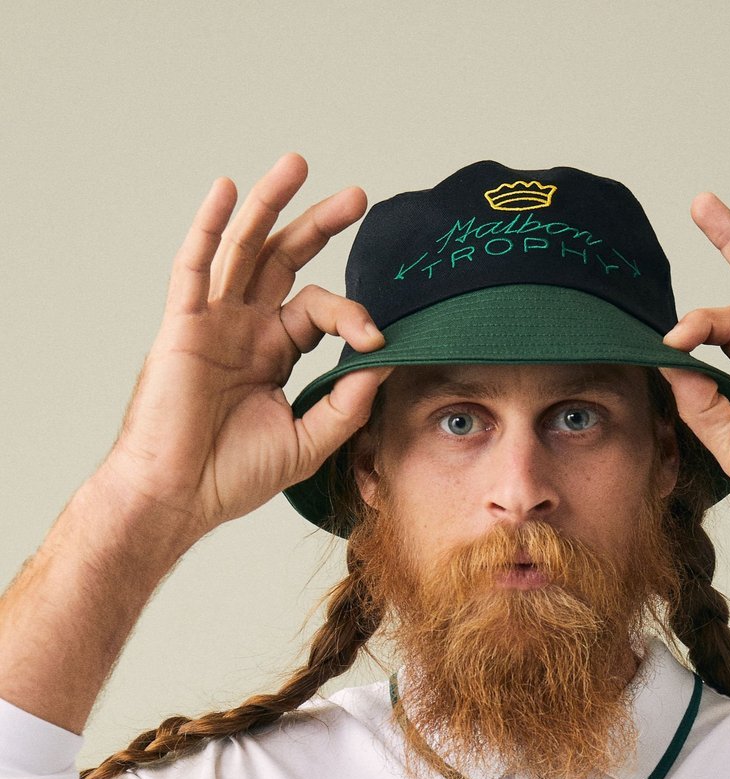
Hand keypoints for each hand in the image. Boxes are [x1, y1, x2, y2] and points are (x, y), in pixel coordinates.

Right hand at [97, 152, 391, 541]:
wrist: (178, 497)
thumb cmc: (232, 477)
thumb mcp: (308, 442)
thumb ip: (346, 404)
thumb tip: (384, 362)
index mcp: (273, 354)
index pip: (320, 313)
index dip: (352, 316)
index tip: (377, 338)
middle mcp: (244, 331)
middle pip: (284, 262)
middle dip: (319, 226)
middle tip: (358, 196)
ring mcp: (212, 325)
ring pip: (242, 251)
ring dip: (269, 206)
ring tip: (297, 164)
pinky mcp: (183, 328)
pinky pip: (194, 268)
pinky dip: (209, 227)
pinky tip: (228, 190)